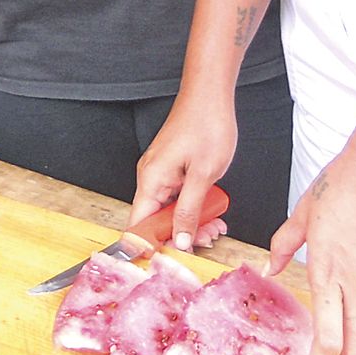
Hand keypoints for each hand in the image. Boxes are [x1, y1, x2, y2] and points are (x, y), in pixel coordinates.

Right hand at [132, 87, 238, 251]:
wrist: (210, 93)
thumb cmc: (206, 124)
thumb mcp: (203, 175)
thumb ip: (189, 211)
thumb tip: (179, 241)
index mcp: (151, 181)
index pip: (139, 226)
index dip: (152, 247)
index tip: (172, 261)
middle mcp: (150, 178)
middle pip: (157, 220)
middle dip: (182, 234)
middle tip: (207, 238)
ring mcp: (161, 172)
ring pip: (170, 209)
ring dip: (192, 220)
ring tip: (216, 225)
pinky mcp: (171, 168)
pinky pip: (178, 195)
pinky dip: (194, 205)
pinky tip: (212, 209)